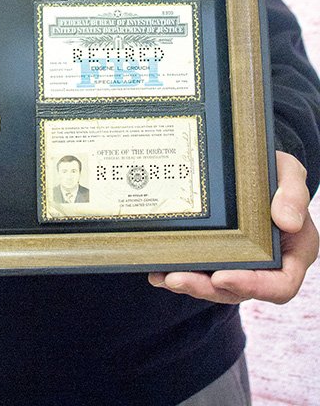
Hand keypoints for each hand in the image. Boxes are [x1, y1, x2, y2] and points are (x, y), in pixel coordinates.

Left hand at [148, 151, 318, 303]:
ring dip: (190, 284)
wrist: (251, 162)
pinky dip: (180, 271)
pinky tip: (158, 269)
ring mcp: (240, 262)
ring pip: (215, 286)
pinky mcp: (219, 254)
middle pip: (238, 290)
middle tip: (178, 278)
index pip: (280, 285)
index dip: (252, 286)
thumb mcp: (290, 173)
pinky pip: (201, 270)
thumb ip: (294, 193)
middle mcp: (267, 265)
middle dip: (206, 288)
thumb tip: (287, 222)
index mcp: (292, 253)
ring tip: (164, 276)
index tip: (222, 276)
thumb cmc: (276, 172)